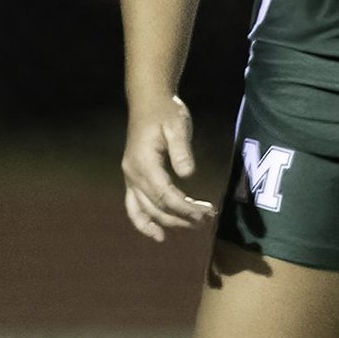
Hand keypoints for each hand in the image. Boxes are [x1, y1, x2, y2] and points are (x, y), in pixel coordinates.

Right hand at [121, 96, 214, 241]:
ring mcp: (130, 178)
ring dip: (168, 222)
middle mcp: (132, 174)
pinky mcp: (133, 179)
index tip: (207, 213)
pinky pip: (134, 207)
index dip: (185, 208)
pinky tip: (159, 235)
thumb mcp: (177, 125)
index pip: (165, 195)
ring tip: (194, 226)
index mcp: (144, 163)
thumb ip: (181, 150)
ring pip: (144, 211)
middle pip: (156, 207)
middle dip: (182, 218)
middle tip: (208, 219)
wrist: (149, 102)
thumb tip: (188, 174)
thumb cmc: (165, 112)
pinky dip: (144, 223)